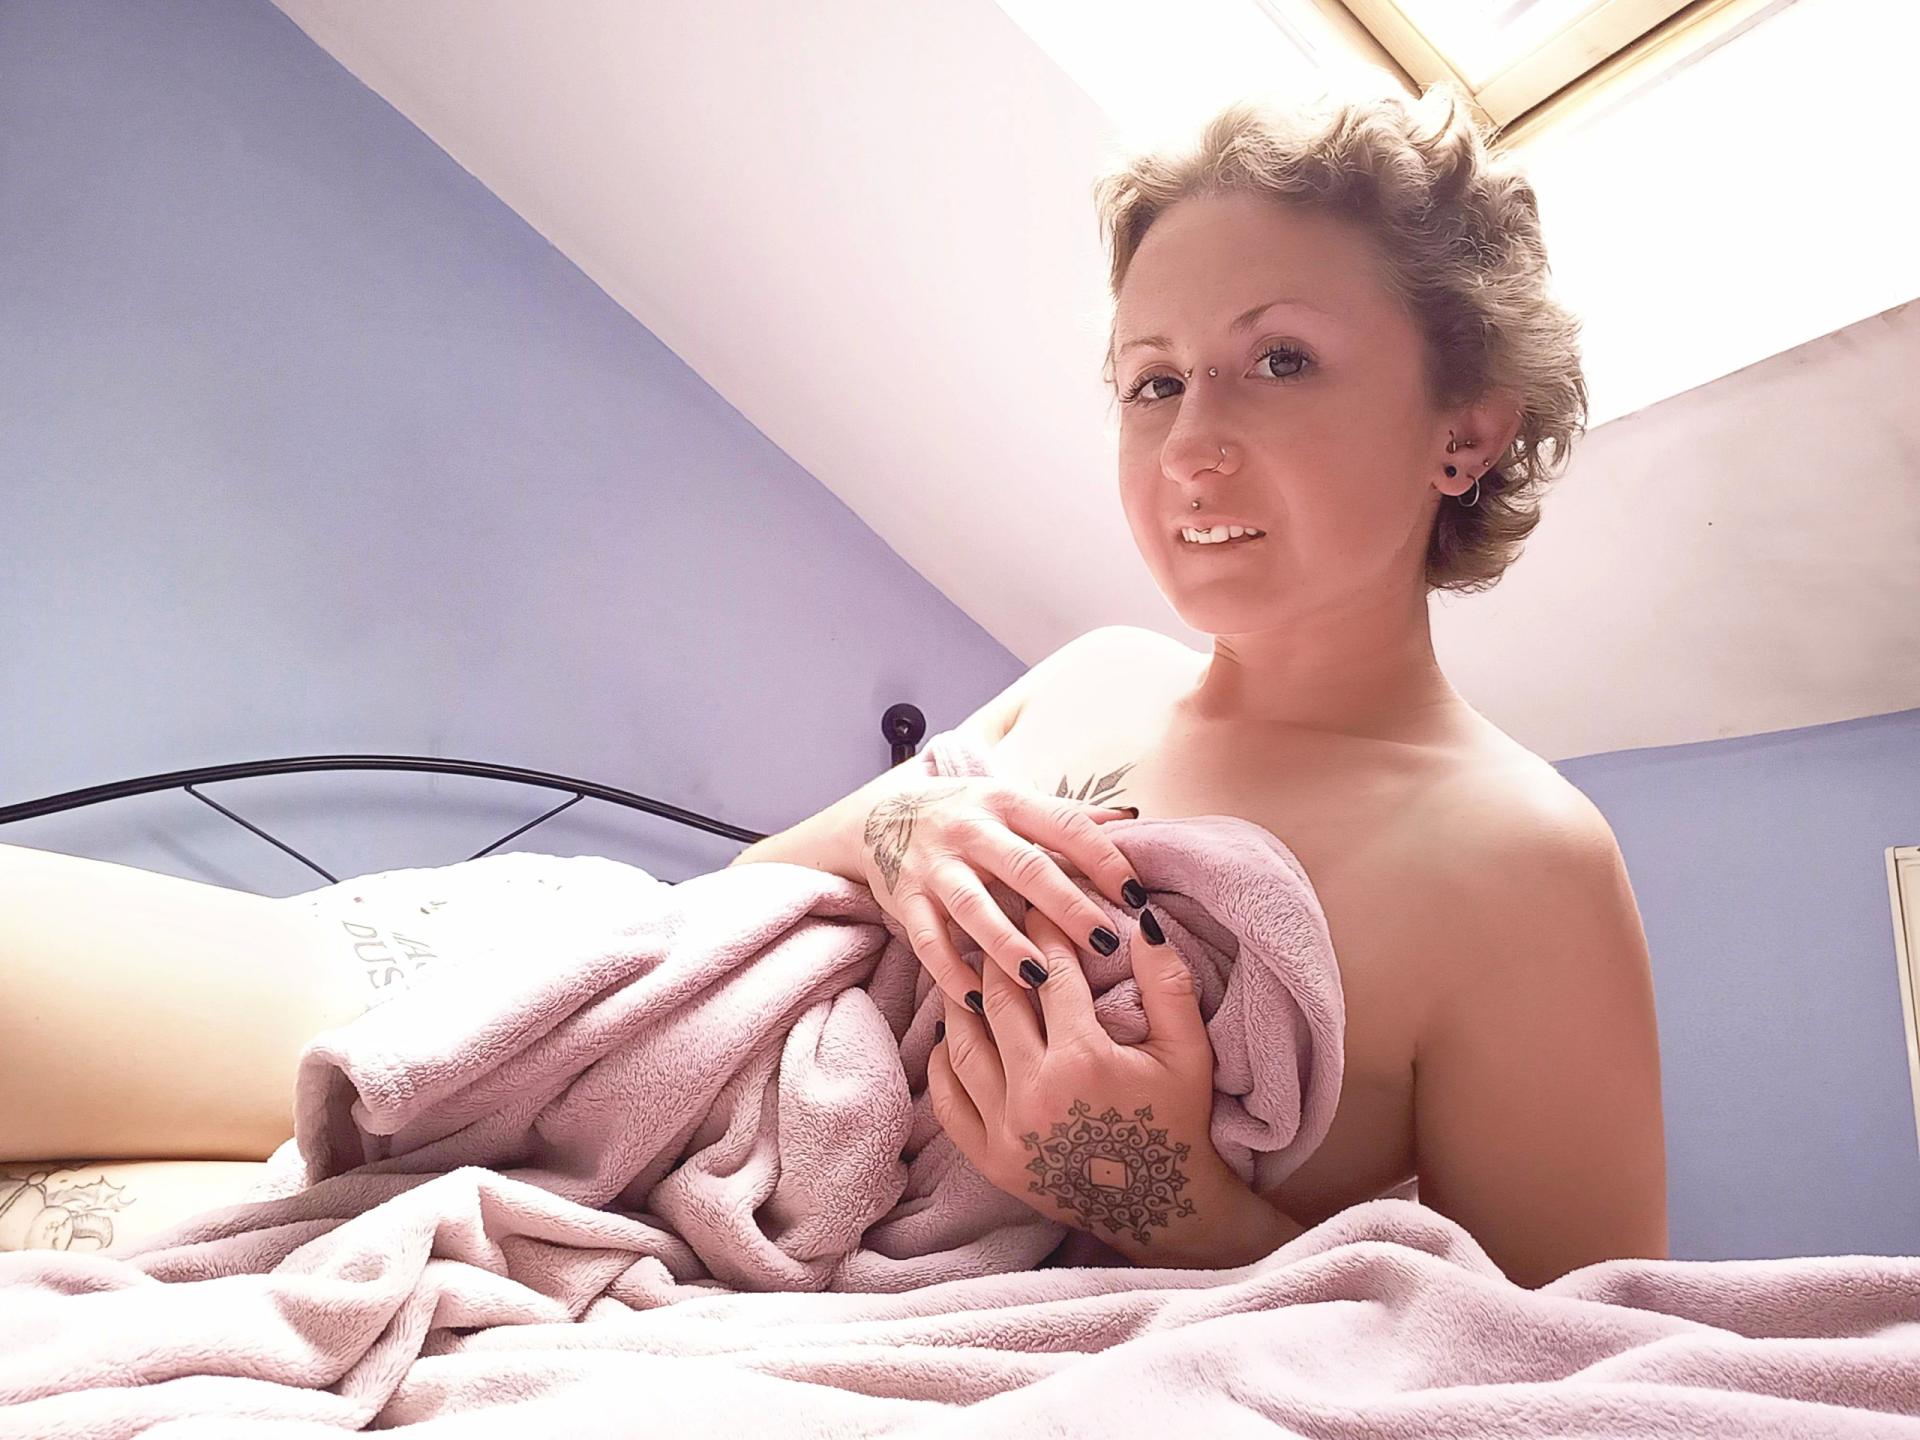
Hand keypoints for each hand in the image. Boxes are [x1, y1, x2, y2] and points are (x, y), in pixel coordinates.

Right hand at [854, 774, 1141, 1003]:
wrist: (879, 817)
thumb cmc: (968, 815)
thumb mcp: (1013, 801)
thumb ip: (1069, 816)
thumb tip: (1132, 818)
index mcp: (1006, 802)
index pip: (1063, 825)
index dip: (1101, 857)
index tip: (1135, 894)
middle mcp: (970, 830)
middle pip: (1023, 867)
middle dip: (1065, 905)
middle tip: (1104, 942)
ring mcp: (934, 866)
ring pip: (972, 906)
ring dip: (1006, 943)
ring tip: (1041, 976)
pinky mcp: (904, 900)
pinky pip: (926, 941)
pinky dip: (950, 972)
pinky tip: (978, 1001)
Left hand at [927, 901, 1232, 1250]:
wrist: (1165, 1207)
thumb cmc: (1178, 1122)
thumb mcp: (1188, 1050)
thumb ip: (1169, 982)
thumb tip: (1145, 920)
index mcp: (1083, 1060)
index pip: (1051, 975)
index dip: (1043, 934)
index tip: (1036, 909)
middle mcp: (1035, 1093)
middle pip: (999, 1001)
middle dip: (998, 956)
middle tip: (995, 926)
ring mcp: (1007, 1131)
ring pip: (964, 1045)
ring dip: (963, 1001)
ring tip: (969, 972)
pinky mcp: (991, 1161)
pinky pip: (949, 1101)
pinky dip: (944, 1063)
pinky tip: (952, 1036)